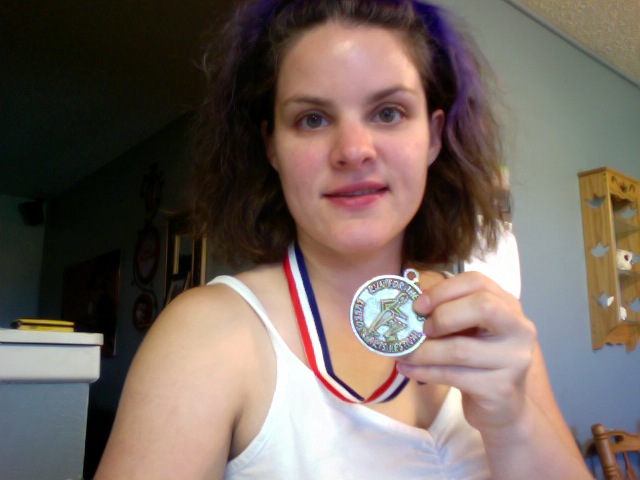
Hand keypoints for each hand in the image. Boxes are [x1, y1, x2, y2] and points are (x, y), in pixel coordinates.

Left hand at [396, 271, 536, 432]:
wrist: (503, 406)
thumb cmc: (479, 360)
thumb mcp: (469, 330)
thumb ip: (449, 313)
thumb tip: (412, 305)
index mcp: (508, 306)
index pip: (477, 281)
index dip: (444, 290)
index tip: (419, 305)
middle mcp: (519, 328)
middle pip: (482, 306)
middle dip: (442, 316)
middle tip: (421, 330)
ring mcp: (514, 359)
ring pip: (460, 349)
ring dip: (423, 351)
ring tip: (402, 353)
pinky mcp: (500, 388)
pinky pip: (453, 375)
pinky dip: (424, 371)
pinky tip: (408, 369)